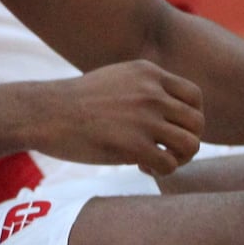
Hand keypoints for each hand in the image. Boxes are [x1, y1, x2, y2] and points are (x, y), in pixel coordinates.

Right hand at [39, 60, 203, 176]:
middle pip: (197, 122)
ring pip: (191, 145)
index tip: (171, 128)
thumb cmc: (75, 101)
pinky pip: (170, 164)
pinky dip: (161, 170)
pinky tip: (141, 166)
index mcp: (147, 73)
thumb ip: (144, 87)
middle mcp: (151, 92)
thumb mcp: (115, 78)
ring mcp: (144, 118)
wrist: (46, 113)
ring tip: (157, 160)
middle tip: (167, 149)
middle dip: (187, 140)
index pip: (194, 96)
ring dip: (179, 158)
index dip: (190, 117)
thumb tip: (169, 109)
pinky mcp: (135, 145)